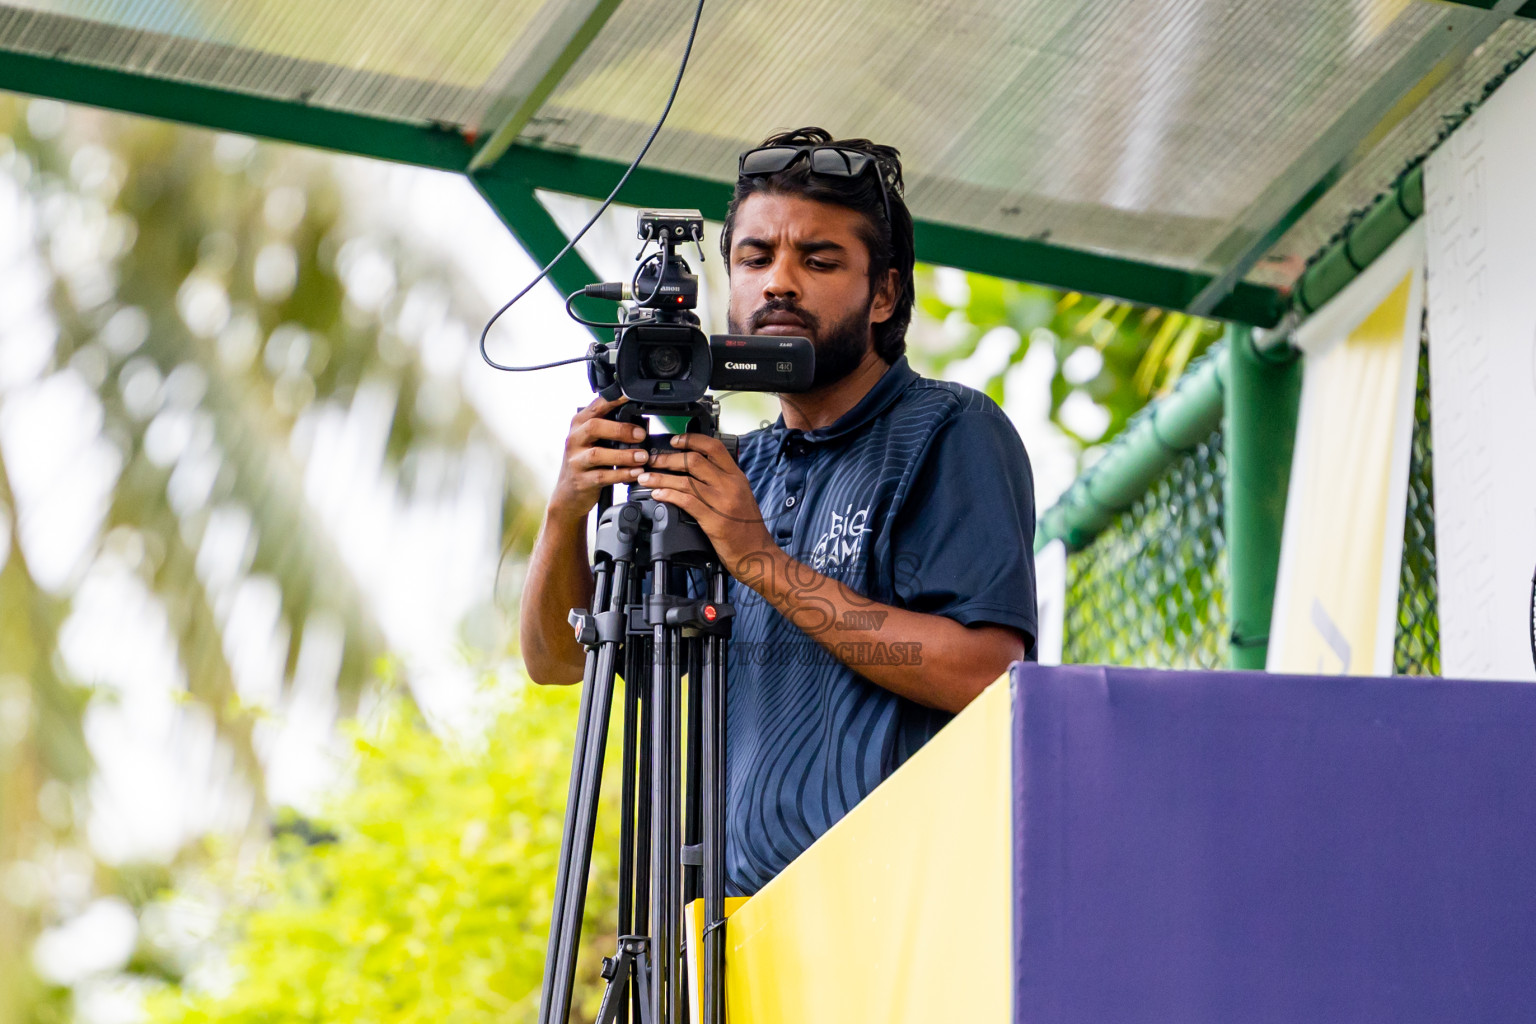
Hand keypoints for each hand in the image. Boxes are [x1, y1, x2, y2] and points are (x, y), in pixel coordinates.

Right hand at [548, 395, 648, 522]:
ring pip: (597, 454)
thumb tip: (640, 422)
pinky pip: (602, 476)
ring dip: (623, 455)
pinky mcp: (581, 480)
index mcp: (579, 424)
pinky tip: (636, 473)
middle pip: (594, 427)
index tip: (631, 397)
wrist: (568, 494)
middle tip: (641, 435)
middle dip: (620, 430)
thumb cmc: (587, 462)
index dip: (614, 400)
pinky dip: (622, 474)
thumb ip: (608, 429)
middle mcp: (574, 439)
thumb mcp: (593, 441)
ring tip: (642, 457)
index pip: (596, 406)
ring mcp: (575, 460)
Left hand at [640, 434, 777, 577]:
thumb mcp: (741, 495)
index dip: (692, 440)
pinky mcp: (713, 520)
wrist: (756, 553)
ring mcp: (722, 502)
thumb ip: (723, 481)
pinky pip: (686, 502)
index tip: (675, 440)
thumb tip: (697, 470)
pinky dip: (669, 495)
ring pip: (686, 481)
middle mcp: (730, 485)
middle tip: (653, 460)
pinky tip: (658, 494)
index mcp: (737, 476)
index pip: (714, 448)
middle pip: (694, 461)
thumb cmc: (747, 528)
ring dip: (661, 477)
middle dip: (668, 458)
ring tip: (646, 478)